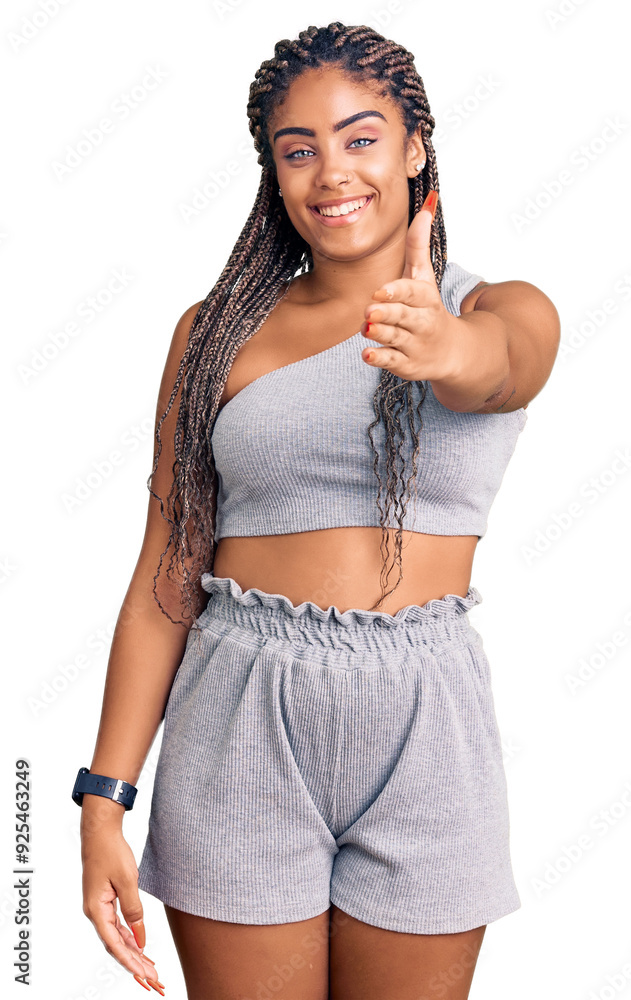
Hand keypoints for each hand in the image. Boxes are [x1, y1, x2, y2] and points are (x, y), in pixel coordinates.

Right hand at [81, 825, 164, 993]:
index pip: (114, 944)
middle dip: (134, 964)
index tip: (144, 975)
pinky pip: (117, 926)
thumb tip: (140, 936)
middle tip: (153, 980)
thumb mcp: (127, 881)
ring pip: (117, 937)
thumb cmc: (111, 852)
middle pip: (115, 945)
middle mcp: (95, 912)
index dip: (130, 961)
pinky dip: (129, 938)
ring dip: (133, 953)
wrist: (100, 832)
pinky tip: (140, 947)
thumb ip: (134, 909)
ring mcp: (99, 907)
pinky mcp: (105, 901)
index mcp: (96, 910)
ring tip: (150, 969)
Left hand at [361, 190, 462, 382]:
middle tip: (370, 310)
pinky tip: (366, 354)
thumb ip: (419, 245)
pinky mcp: (407, 364)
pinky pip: (393, 362)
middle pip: (405, 316)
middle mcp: (422, 321)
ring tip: (366, 328)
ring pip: (397, 339)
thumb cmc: (430, 309)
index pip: (412, 292)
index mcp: (425, 298)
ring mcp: (414, 344)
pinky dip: (381, 359)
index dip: (396, 291)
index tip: (379, 290)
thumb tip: (426, 205)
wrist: (453, 351)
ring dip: (381, 334)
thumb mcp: (426, 277)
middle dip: (388, 313)